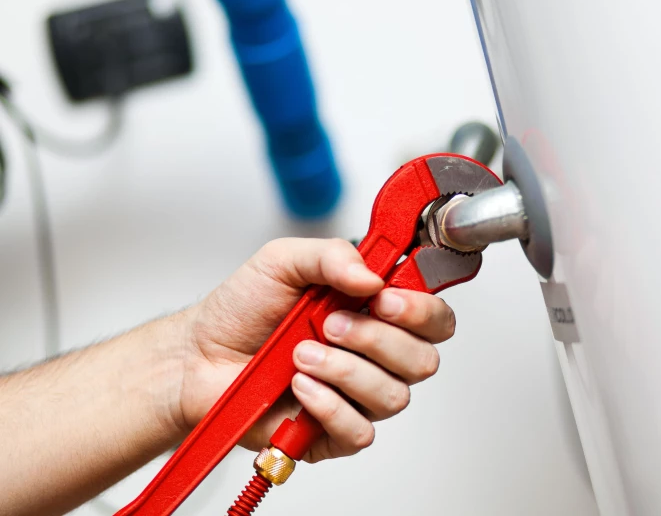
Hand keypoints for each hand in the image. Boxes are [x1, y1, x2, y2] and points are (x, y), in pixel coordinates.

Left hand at [177, 238, 455, 461]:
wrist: (199, 355)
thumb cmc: (243, 310)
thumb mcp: (283, 260)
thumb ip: (332, 256)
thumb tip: (373, 277)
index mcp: (375, 310)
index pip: (433, 317)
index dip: (422, 311)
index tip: (385, 299)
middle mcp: (374, 354)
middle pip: (423, 360)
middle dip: (377, 339)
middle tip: (331, 324)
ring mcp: (357, 394)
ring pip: (394, 396)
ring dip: (345, 371)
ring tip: (302, 355)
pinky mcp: (334, 431)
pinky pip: (360, 431)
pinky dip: (329, 406)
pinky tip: (300, 388)